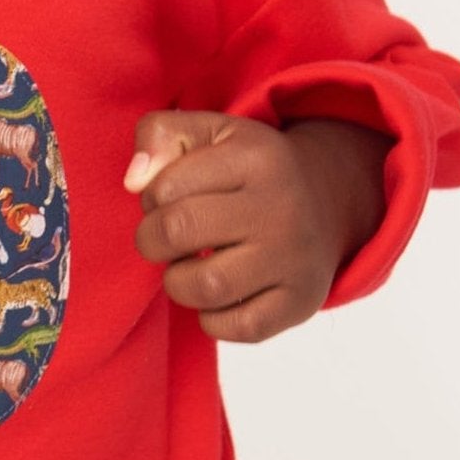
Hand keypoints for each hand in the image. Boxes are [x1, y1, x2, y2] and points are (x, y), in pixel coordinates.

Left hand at [124, 109, 392, 342]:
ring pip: (206, 286)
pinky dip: (212, 319)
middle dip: (151, 240)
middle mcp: (280, 208)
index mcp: (255, 158)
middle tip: (162, 239)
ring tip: (186, 267)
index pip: (167, 186)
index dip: (149, 197)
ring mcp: (294, 259)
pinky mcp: (301, 302)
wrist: (325, 199)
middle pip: (180, 231)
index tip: (163, 200)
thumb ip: (160, 135)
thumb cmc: (247, 167)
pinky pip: (238, 328)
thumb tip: (133, 182)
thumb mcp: (208, 132)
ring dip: (177, 282)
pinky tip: (215, 295)